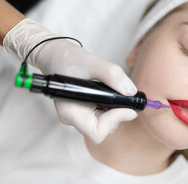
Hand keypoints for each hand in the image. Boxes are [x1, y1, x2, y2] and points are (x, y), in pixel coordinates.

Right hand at [3, 18, 137, 142]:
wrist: (56, 54)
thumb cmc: (66, 59)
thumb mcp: (91, 63)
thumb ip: (112, 75)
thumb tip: (131, 92)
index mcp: (70, 112)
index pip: (96, 132)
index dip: (114, 121)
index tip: (127, 105)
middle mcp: (74, 118)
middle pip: (104, 128)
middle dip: (117, 113)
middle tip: (123, 92)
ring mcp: (80, 115)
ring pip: (106, 122)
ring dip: (116, 108)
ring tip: (112, 87)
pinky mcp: (86, 109)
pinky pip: (104, 114)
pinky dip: (112, 104)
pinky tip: (109, 89)